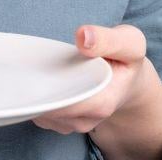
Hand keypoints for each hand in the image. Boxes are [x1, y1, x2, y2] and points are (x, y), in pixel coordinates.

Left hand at [31, 24, 161, 137]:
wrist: (128, 82)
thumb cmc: (126, 60)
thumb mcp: (130, 42)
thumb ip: (109, 39)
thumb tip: (83, 37)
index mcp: (102, 103)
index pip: (63, 102)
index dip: (45, 85)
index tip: (35, 64)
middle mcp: (86, 119)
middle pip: (46, 107)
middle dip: (35, 85)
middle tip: (31, 60)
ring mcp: (72, 124)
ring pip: (39, 112)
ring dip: (33, 91)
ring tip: (37, 67)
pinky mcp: (61, 122)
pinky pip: (38, 113)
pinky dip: (34, 96)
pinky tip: (39, 77)